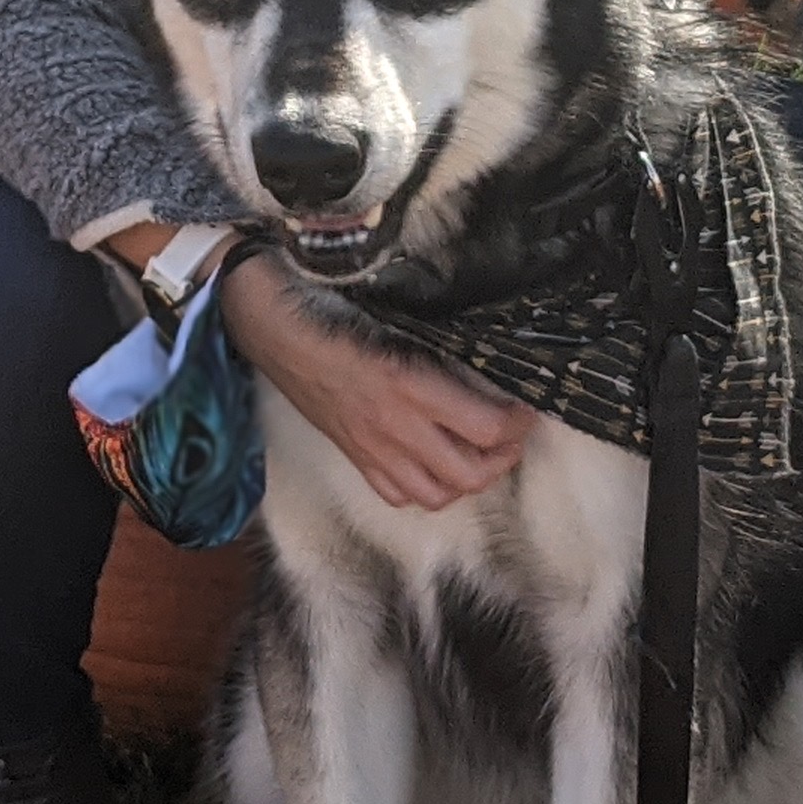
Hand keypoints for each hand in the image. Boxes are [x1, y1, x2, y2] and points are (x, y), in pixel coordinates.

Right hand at [218, 257, 530, 511]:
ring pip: (436, 495)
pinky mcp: (353, 456)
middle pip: (470, 473)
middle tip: (513, 434)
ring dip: (468, 480)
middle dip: (504, 458)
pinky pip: (397, 495)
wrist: (274, 328)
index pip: (486, 426)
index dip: (519, 422)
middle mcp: (395, 426)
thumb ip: (439, 342)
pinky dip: (425, 489)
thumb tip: (488, 352)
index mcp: (410, 384)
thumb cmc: (333, 309)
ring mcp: (372, 448)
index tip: (528, 405)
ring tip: (480, 453)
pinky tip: (434, 463)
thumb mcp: (397, 318)